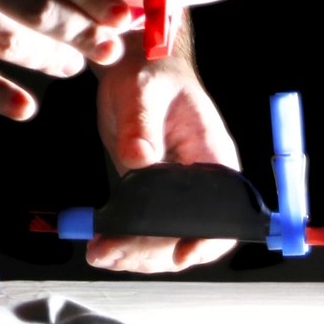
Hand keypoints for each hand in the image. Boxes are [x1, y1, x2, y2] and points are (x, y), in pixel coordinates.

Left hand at [88, 53, 242, 272]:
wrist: (136, 68)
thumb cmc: (151, 73)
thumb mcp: (144, 92)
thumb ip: (141, 125)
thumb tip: (138, 158)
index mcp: (212, 156)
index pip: (225, 211)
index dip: (208, 239)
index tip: (182, 254)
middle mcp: (197, 180)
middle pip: (190, 234)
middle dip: (155, 252)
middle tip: (117, 254)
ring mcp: (173, 189)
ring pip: (163, 238)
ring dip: (134, 253)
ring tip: (100, 253)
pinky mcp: (149, 191)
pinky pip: (142, 226)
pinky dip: (122, 240)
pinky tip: (99, 245)